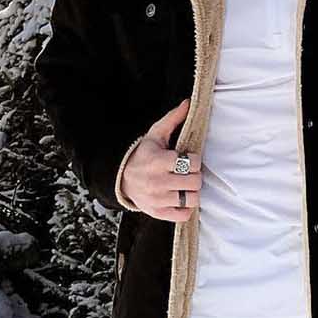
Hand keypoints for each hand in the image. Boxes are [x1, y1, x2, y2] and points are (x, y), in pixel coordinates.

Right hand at [121, 98, 200, 221]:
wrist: (121, 178)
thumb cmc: (143, 154)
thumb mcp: (155, 135)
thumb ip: (173, 119)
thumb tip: (189, 103)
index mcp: (158, 161)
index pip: (192, 163)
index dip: (195, 160)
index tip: (189, 159)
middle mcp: (158, 182)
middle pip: (195, 182)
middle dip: (195, 176)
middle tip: (189, 173)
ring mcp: (158, 199)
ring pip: (192, 199)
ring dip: (192, 192)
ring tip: (185, 186)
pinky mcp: (158, 213)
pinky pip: (183, 214)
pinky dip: (186, 208)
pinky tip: (180, 198)